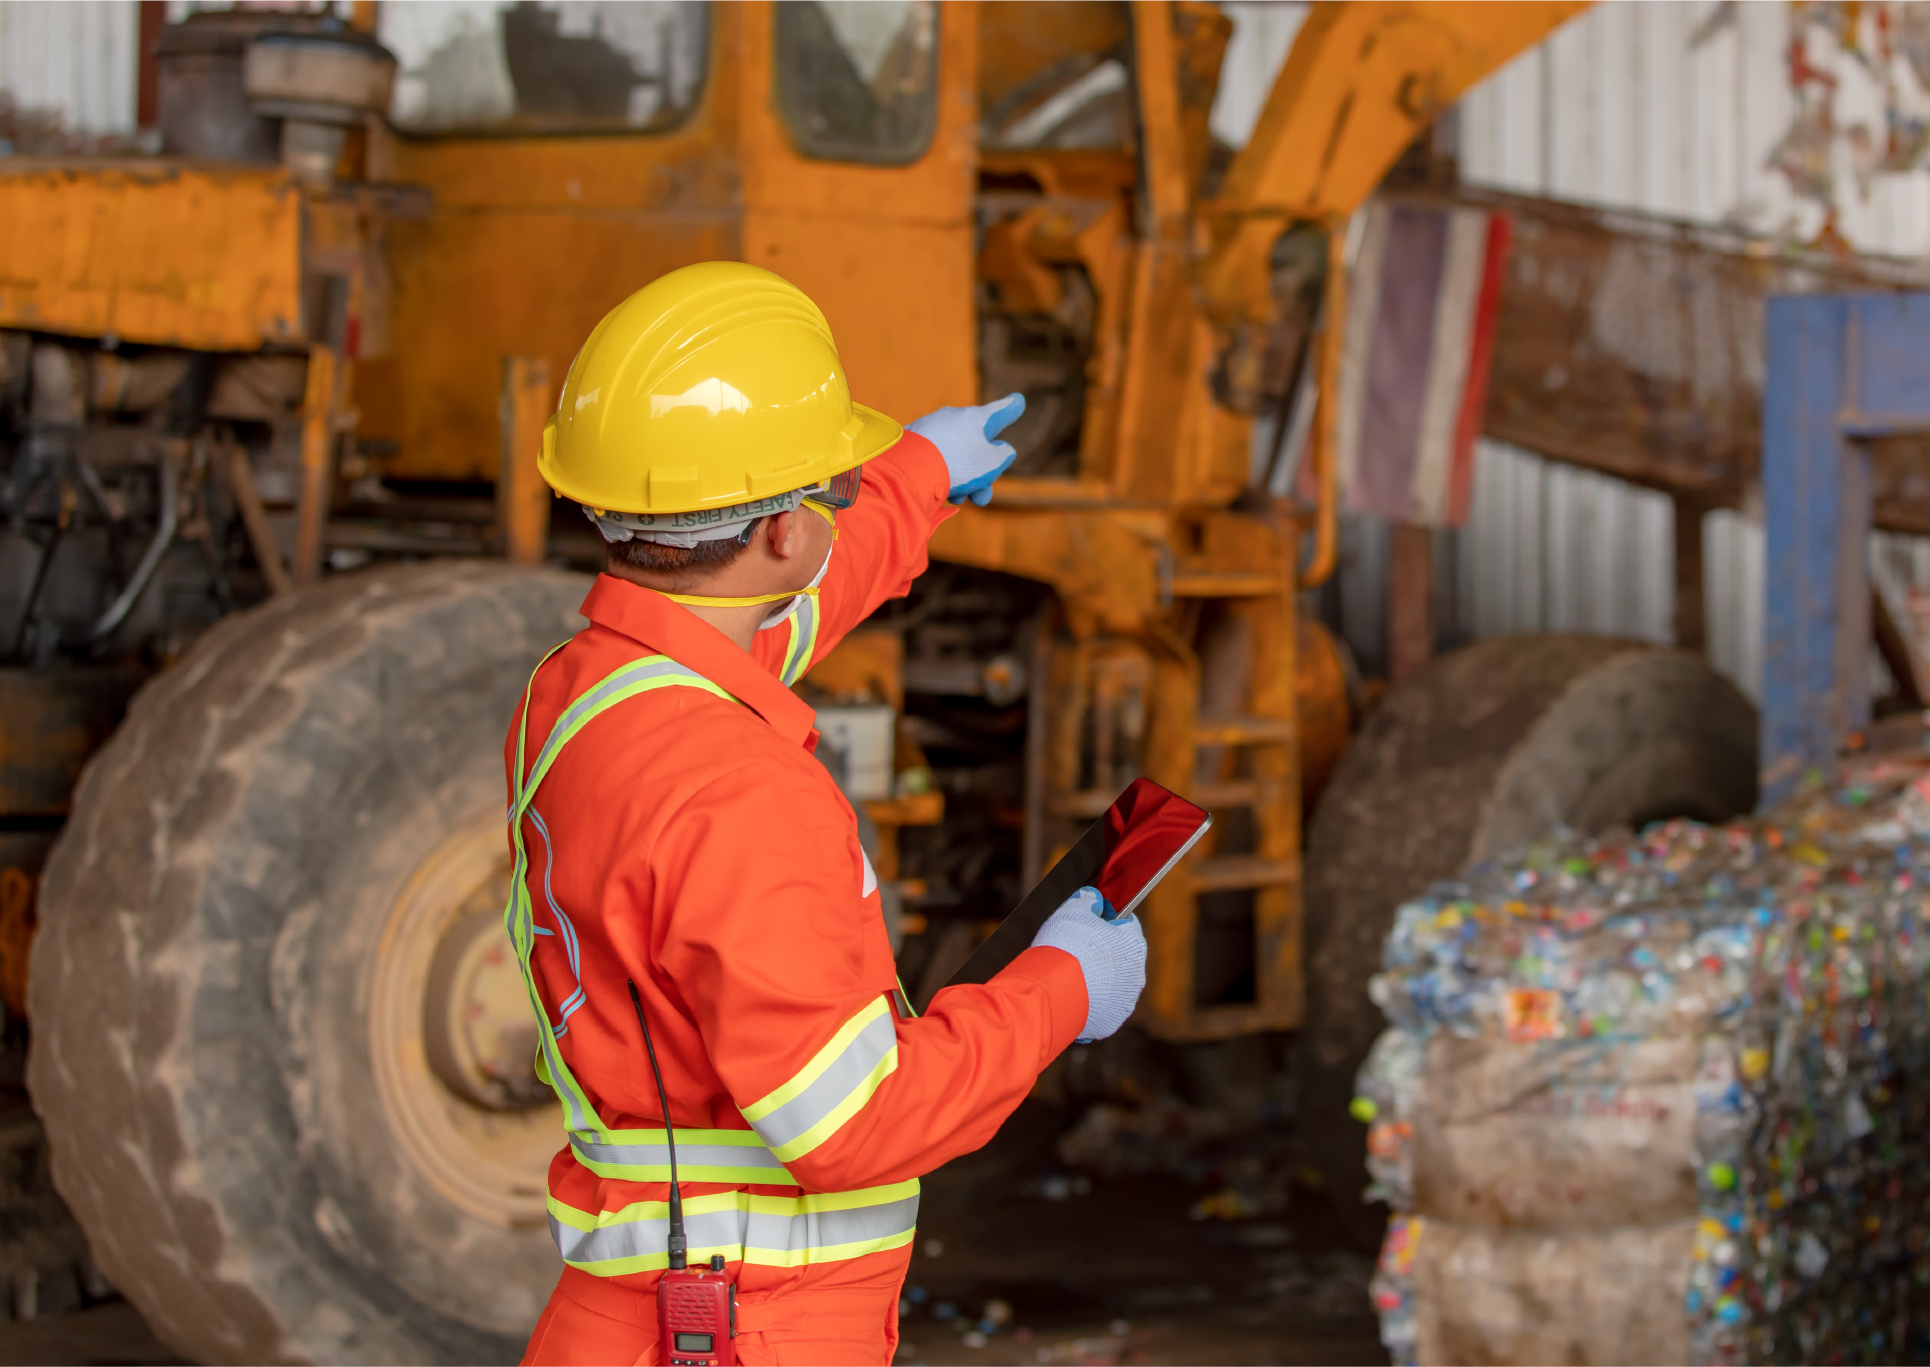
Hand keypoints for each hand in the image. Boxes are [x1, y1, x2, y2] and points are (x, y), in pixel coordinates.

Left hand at [907, 393, 1024, 506]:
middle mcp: (952, 419)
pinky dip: (940, 477)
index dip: (1011, 408)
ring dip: (961, 482)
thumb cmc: (957, 463)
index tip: (1019, 400)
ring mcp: (930, 430)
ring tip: (959, 499)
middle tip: (982, 498)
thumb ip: (1001, 456)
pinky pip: (934, 460)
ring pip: (954, 458)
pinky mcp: (911, 444)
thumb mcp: (990, 462)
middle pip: (974, 447)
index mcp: (974, 418)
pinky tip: (939, 493)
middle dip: (981, 476)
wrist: (910, 467)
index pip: (998, 412)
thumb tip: (1003, 450)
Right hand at [1028, 886, 1146, 1041]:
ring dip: (1097, 979)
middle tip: (1075, 950)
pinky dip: (1090, 1002)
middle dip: (1102, 952)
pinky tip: (1071, 996)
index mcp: (1133, 944)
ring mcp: (1125, 1001)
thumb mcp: (1072, 910)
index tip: (1089, 922)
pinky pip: (1101, 1008)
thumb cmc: (1065, 947)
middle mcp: (1137, 974)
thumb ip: (1086, 899)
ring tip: (1070, 976)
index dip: (1105, 921)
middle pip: (1120, 957)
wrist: (1052, 992)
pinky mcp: (1111, 1022)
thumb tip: (1092, 897)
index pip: (1126, 924)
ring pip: (1112, 985)